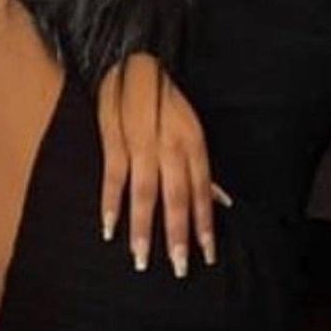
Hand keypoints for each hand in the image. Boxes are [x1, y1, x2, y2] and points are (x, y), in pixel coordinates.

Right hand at [96, 51, 232, 277]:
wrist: (135, 63)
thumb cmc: (167, 101)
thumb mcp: (192, 129)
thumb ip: (202, 167)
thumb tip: (221, 201)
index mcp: (193, 143)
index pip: (202, 191)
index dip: (204, 223)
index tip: (207, 254)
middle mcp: (171, 145)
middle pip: (176, 197)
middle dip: (177, 234)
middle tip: (178, 267)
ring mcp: (142, 143)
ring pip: (145, 193)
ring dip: (143, 228)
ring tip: (141, 259)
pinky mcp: (114, 139)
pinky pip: (114, 177)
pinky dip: (111, 203)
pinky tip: (110, 228)